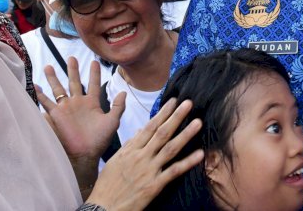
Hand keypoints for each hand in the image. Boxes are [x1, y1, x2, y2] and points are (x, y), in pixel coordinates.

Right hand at [37, 57, 124, 194]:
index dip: (94, 73)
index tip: (95, 62)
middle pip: (75, 82)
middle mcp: (78, 103)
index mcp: (92, 103)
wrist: (85, 154)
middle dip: (73, 70)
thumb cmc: (99, 140)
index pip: (94, 84)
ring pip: (59, 88)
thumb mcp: (112, 122)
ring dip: (54, 78)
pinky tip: (35, 85)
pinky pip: (46, 102)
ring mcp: (67, 108)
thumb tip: (124, 92)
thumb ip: (118, 106)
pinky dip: (40, 94)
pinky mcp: (57, 115)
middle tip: (71, 57)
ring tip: (48, 66)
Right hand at [85, 98, 203, 210]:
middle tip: (188, 103)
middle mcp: (141, 157)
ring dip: (185, 134)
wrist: (103, 207)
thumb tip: (140, 130)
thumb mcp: (115, 161)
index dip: (162, 113)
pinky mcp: (154, 185)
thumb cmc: (107, 185)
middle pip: (161, 133)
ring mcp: (148, 170)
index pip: (149, 127)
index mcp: (131, 150)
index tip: (173, 102)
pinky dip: (187, 162)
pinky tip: (200, 154)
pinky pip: (173, 171)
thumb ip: (129, 145)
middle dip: (176, 117)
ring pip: (170, 149)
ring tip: (198, 122)